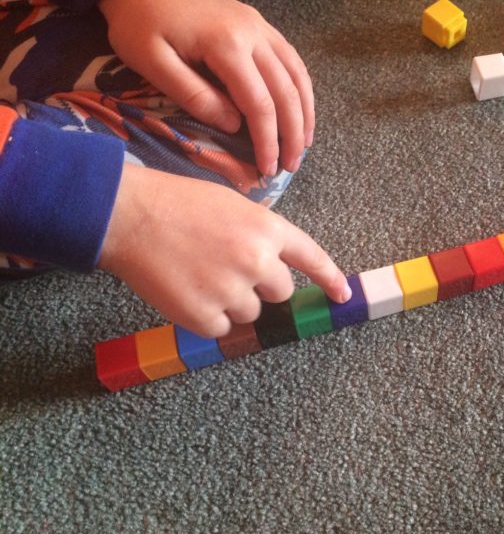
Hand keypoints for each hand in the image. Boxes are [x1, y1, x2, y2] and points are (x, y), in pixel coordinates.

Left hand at [98, 0, 313, 176]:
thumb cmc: (138, 23)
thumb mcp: (152, 63)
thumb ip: (194, 96)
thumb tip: (234, 126)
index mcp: (226, 45)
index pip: (259, 104)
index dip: (267, 142)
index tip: (266, 170)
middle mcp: (253, 33)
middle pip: (286, 92)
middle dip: (292, 134)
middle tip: (290, 166)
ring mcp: (260, 26)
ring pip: (297, 75)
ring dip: (304, 113)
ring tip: (303, 144)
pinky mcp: (259, 23)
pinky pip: (291, 59)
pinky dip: (301, 89)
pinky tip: (300, 110)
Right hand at [98, 164, 349, 337]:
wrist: (130, 216)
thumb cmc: (178, 204)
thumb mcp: (233, 205)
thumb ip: (261, 235)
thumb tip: (275, 265)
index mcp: (268, 229)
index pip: (312, 258)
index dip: (330, 279)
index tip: (342, 296)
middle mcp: (258, 261)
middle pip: (281, 293)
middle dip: (260, 285)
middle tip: (225, 267)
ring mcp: (232, 291)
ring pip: (251, 313)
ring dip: (232, 302)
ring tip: (200, 274)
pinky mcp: (205, 316)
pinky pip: (222, 328)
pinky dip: (207, 317)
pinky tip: (187, 290)